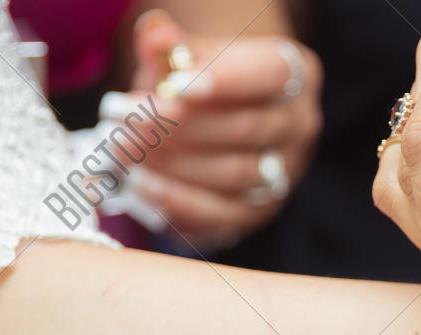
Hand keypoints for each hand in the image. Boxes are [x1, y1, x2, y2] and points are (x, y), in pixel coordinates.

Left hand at [124, 11, 321, 246]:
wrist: (220, 120)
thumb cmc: (203, 81)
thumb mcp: (188, 55)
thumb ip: (171, 45)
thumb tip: (155, 35)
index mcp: (295, 73)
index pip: (270, 76)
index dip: (225, 81)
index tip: (175, 84)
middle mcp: (298, 125)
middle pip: (245, 128)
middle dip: (178, 126)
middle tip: (122, 120)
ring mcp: (285, 173)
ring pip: (233, 174)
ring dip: (172, 164)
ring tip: (122, 150)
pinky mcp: (258, 210)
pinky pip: (221, 213)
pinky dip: (176, 200)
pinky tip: (139, 185)